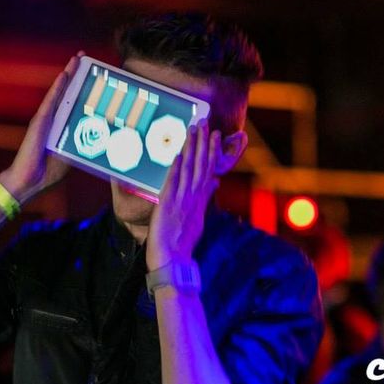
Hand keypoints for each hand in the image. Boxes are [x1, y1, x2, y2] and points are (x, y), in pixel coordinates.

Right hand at [0, 52, 83, 202]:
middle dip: (75, 74)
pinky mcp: (39, 122)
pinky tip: (65, 75)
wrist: (29, 181)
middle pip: (66, 91)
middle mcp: (53, 118)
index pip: (72, 101)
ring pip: (59, 91)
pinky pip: (51, 101)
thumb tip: (101, 140)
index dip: (80, 86)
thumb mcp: (71, 155)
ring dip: (68, 74)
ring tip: (77, 58)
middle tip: (84, 57)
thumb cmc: (48, 171)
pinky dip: (58, 87)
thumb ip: (81, 144)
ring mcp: (45, 118)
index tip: (91, 72)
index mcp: (61, 125)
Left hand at [146, 119, 220, 270]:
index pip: (209, 170)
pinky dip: (176, 169)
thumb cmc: (183, 241)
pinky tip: (178, 155)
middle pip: (201, 165)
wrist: (173, 259)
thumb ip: (206, 198)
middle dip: (204, 144)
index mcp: (201, 199)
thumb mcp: (198, 218)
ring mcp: (182, 200)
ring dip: (192, 149)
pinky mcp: (168, 204)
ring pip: (189, 170)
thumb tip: (215, 182)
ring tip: (194, 131)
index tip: (215, 135)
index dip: (212, 151)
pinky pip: (173, 183)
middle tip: (205, 124)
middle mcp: (194, 197)